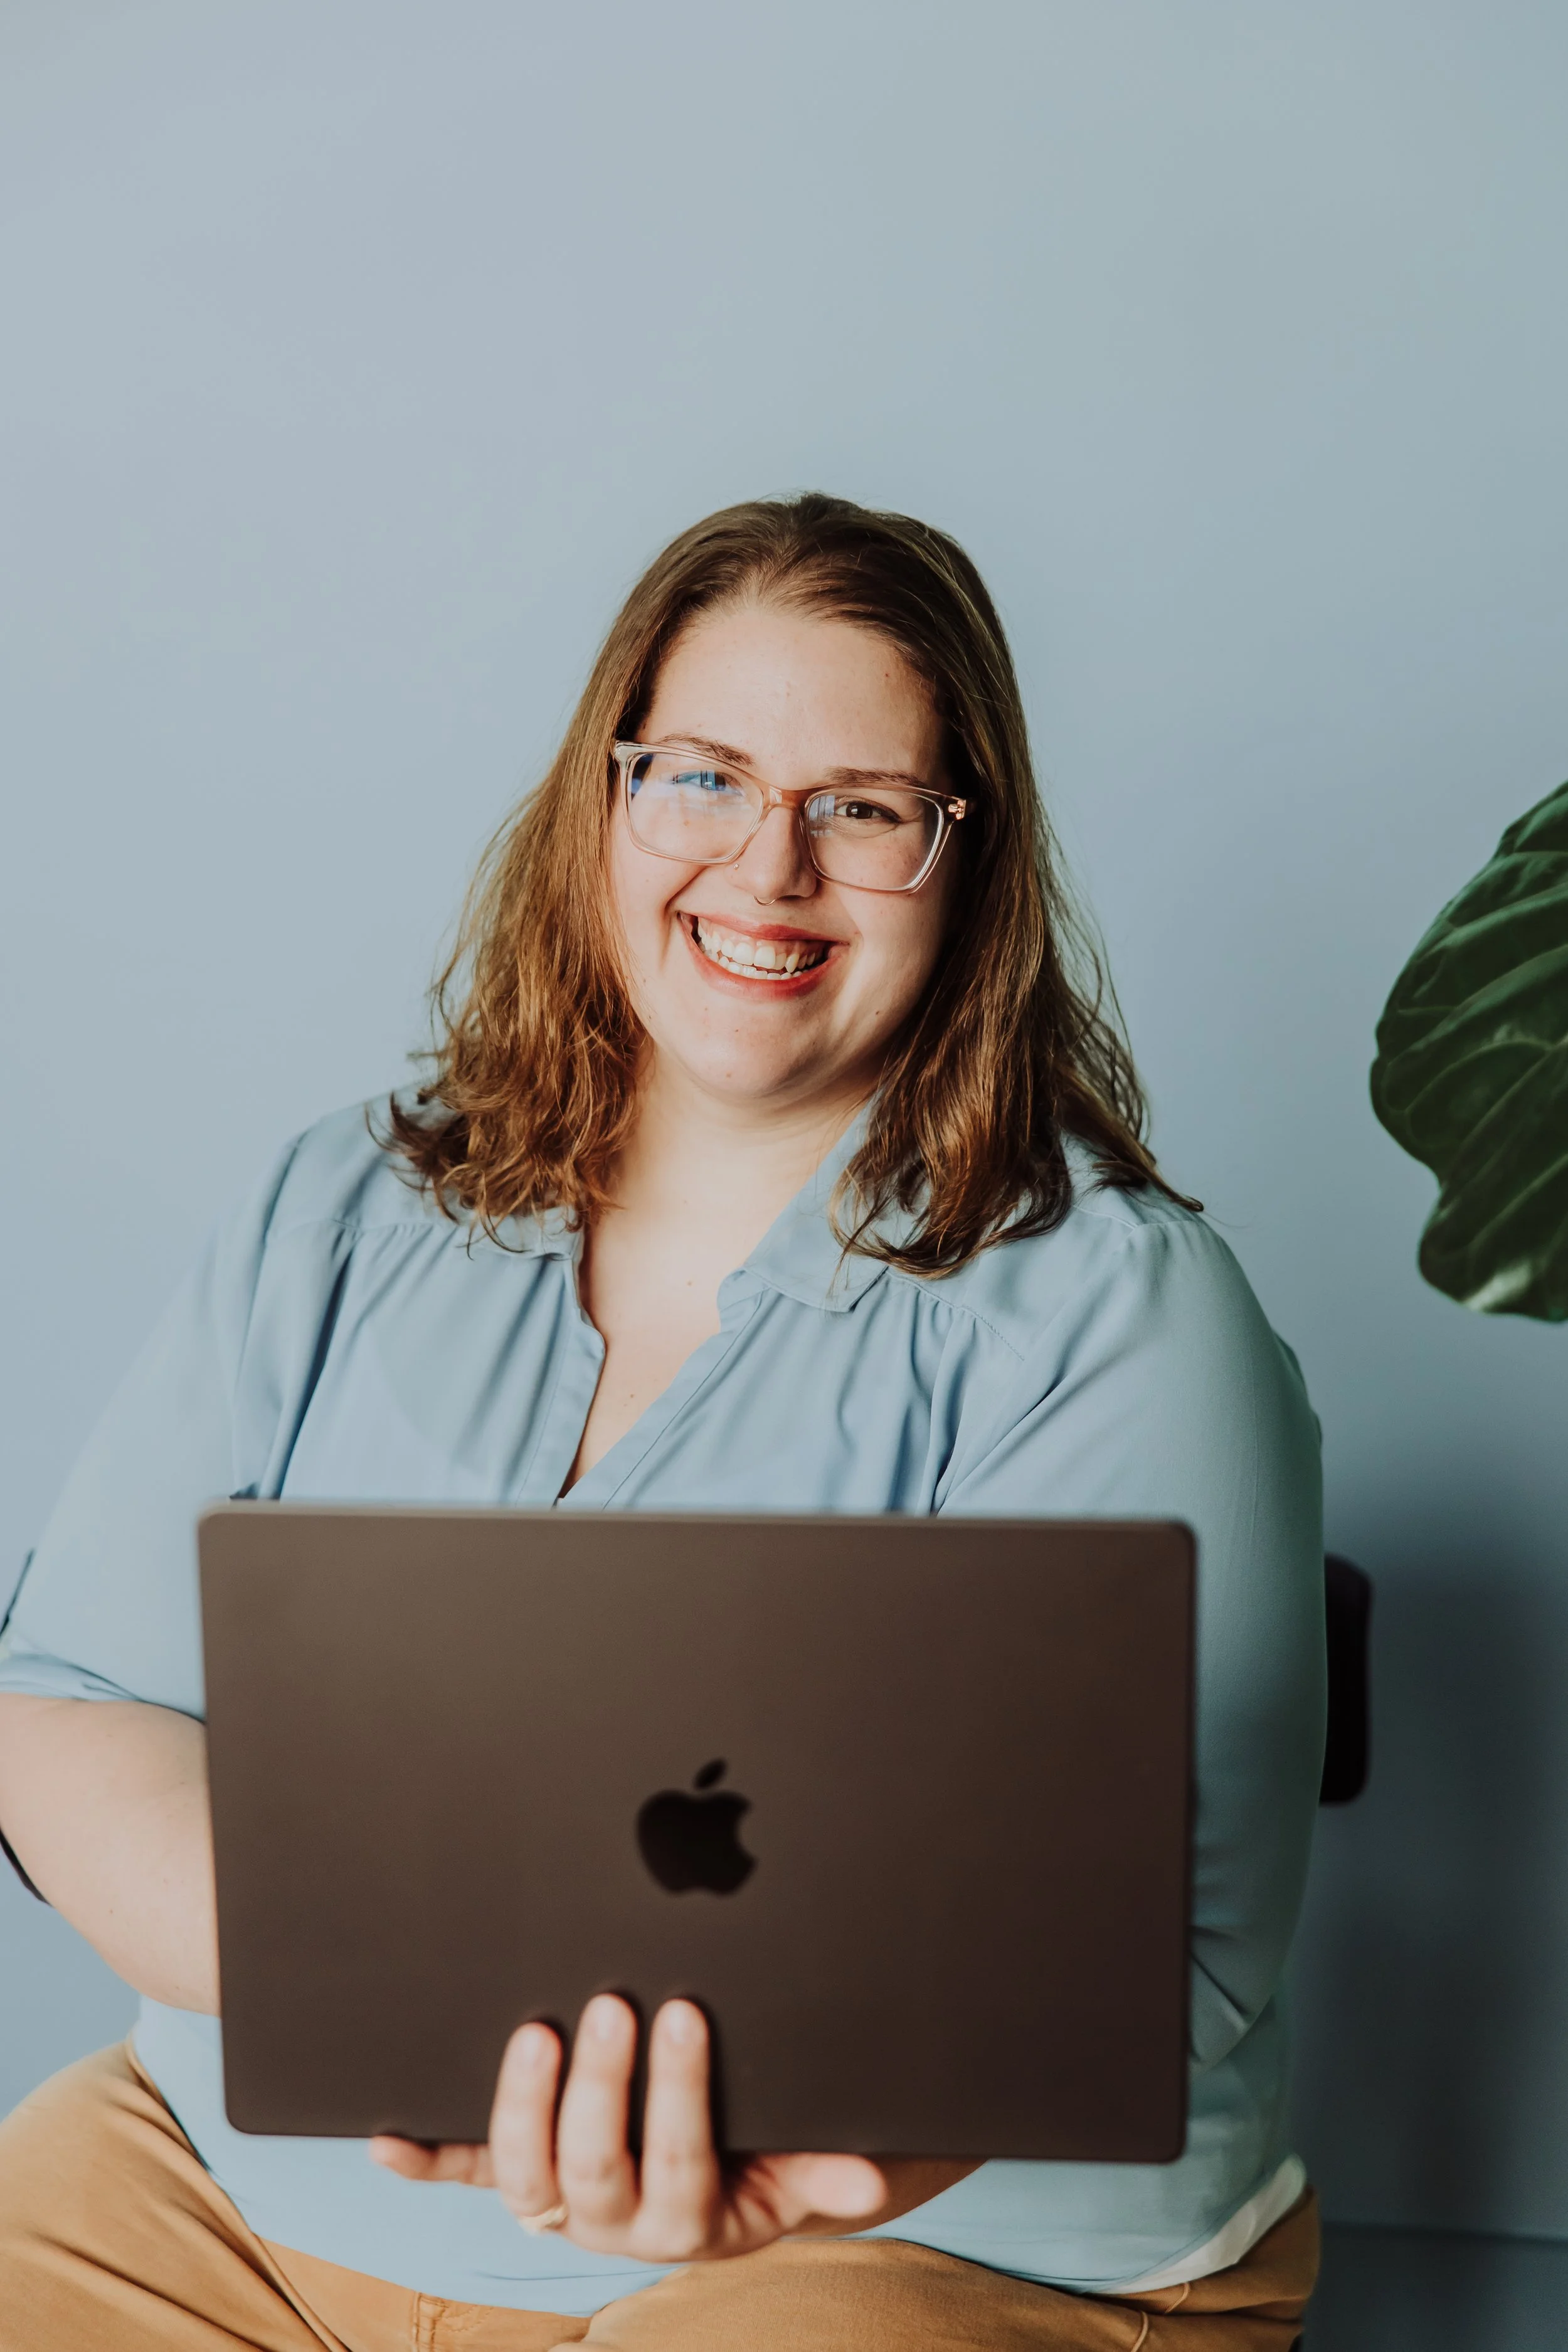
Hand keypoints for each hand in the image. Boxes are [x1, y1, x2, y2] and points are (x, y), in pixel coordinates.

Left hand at [370, 1993, 968, 2262]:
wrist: (718, 2189)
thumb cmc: (761, 2155)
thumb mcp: (795, 2166)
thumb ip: (822, 2168)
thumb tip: (869, 2177)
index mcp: (689, 2220)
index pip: (680, 2158)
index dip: (677, 2093)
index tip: (685, 2012)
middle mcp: (614, 2222)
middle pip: (594, 2166)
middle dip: (598, 2087)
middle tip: (610, 2004)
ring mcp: (559, 2203)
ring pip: (524, 2177)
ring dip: (522, 2106)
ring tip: (536, 2030)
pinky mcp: (517, 2181)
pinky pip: (464, 2175)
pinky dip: (424, 2159)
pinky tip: (386, 2136)